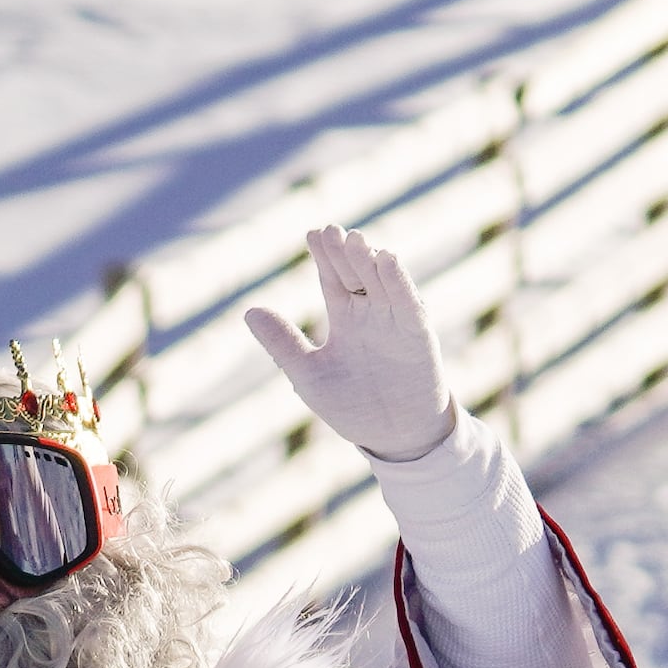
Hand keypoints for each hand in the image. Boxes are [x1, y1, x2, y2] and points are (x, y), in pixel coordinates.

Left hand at [241, 223, 453, 463]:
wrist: (392, 437)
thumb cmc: (351, 406)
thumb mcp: (308, 375)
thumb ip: (283, 344)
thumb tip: (249, 311)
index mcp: (346, 318)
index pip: (333, 278)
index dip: (324, 256)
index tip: (313, 233)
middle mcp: (371, 313)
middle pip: (356, 274)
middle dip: (344, 253)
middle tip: (331, 231)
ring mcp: (395, 321)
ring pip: (382, 282)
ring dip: (370, 261)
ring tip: (356, 240)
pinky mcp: (418, 335)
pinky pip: (408, 304)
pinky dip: (399, 283)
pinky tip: (388, 261)